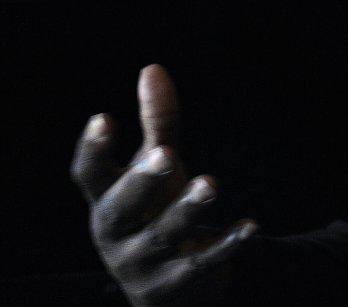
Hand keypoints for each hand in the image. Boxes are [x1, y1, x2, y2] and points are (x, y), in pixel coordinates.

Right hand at [70, 64, 255, 305]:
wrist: (169, 286)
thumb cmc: (155, 210)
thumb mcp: (156, 168)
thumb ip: (158, 123)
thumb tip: (153, 69)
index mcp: (106, 199)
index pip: (89, 175)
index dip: (93, 149)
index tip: (104, 117)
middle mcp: (115, 232)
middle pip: (121, 207)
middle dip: (141, 181)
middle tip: (166, 153)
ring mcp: (142, 262)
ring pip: (162, 235)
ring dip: (187, 210)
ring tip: (211, 185)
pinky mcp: (174, 284)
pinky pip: (203, 263)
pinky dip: (227, 244)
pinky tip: (251, 225)